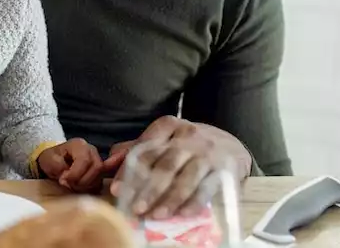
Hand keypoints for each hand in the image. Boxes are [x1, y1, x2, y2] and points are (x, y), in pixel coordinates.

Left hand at [37, 138, 103, 192]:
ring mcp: (97, 160)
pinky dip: (89, 188)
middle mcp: (91, 151)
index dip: (75, 174)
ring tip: (72, 185)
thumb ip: (58, 166)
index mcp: (79, 145)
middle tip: (68, 184)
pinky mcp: (99, 171)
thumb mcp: (48, 160)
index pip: (85, 160)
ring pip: (100, 176)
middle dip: (82, 181)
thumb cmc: (52, 159)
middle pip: (96, 167)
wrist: (54, 161)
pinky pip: (99, 182)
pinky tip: (78, 187)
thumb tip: (67, 177)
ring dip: (85, 185)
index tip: (63, 180)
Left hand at [102, 116, 252, 219]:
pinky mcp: (224, 169)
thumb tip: (108, 163)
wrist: (231, 145)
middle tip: (136, 207)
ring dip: (170, 198)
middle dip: (149, 188)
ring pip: (186, 177)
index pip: (144, 148)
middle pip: (165, 164)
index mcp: (169, 126)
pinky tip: (183, 214)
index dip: (128, 171)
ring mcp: (207, 153)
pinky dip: (195, 202)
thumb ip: (137, 150)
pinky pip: (207, 187)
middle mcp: (188, 137)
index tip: (116, 189)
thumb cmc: (189, 145)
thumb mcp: (165, 139)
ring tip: (156, 214)